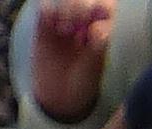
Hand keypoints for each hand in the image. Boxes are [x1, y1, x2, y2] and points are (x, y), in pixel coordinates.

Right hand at [31, 0, 115, 119]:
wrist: (59, 96)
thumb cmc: (84, 81)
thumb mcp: (95, 67)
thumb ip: (99, 46)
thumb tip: (99, 28)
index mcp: (103, 25)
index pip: (106, 5)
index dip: (102, 8)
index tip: (95, 28)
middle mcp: (85, 18)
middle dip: (81, 6)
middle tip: (77, 25)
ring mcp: (64, 19)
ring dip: (66, 8)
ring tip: (64, 30)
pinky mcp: (45, 24)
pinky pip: (46, 7)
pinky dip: (48, 11)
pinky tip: (51, 26)